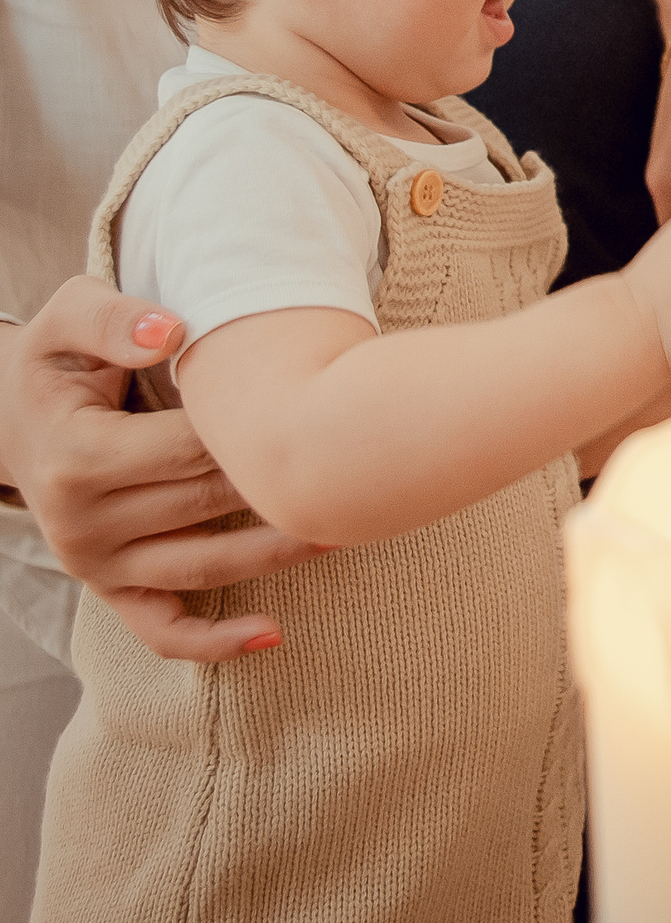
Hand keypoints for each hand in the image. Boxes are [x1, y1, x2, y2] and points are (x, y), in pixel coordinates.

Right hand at [0, 276, 324, 661]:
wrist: (9, 418)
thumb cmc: (55, 361)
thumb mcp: (66, 319)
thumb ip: (113, 318)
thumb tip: (172, 333)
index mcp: (77, 458)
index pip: (188, 447)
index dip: (249, 426)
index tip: (307, 403)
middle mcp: (82, 525)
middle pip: (206, 502)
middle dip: (275, 481)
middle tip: (347, 462)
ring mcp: (95, 566)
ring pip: (203, 567)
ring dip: (277, 553)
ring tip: (343, 525)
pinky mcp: (109, 589)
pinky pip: (162, 630)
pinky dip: (215, 641)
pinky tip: (273, 632)